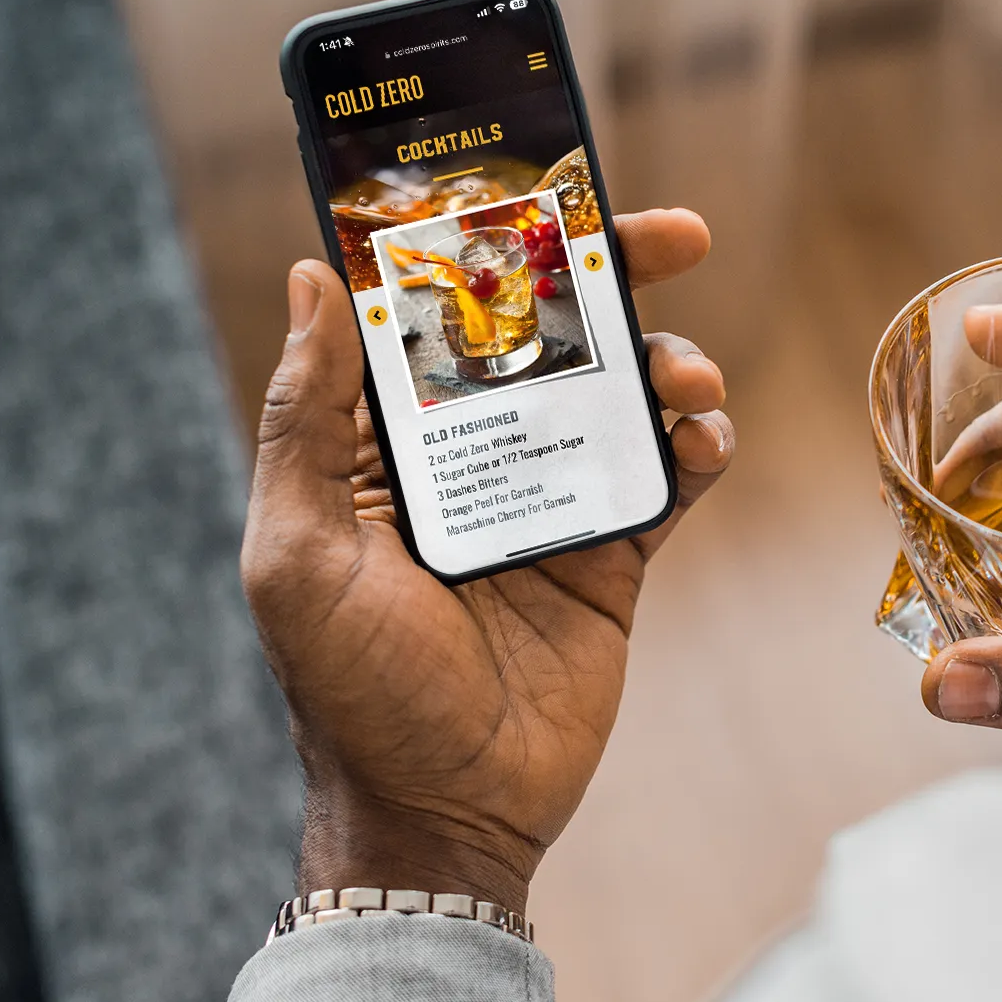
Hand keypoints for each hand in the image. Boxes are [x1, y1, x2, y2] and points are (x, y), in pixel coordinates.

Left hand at [242, 209, 732, 911]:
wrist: (445, 814)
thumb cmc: (350, 690)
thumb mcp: (296, 551)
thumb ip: (305, 418)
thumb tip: (307, 276)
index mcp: (391, 443)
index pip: (444, 313)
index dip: (495, 242)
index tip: (550, 187)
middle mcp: (475, 457)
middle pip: (551, 334)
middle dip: (615, 274)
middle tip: (678, 233)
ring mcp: (549, 501)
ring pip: (620, 395)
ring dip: (666, 363)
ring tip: (687, 377)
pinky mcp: (611, 554)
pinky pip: (667, 479)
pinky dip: (698, 444)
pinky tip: (705, 440)